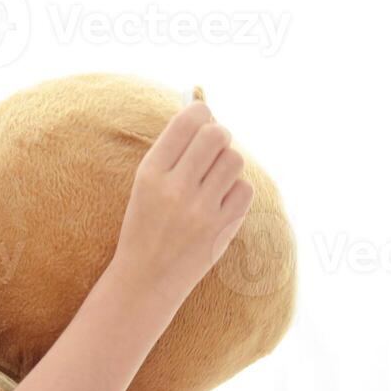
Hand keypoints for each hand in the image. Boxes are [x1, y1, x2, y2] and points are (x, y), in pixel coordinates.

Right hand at [111, 92, 253, 306]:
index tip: (202, 117)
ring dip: (227, 163)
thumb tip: (206, 113)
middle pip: (216, 134)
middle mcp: (175, 190)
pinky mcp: (222, 229)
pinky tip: (220, 201)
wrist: (146, 279)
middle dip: (218, 135)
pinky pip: (244, 188)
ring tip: (213, 178)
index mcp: (150, 173)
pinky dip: (235, 190)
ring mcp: (200, 211)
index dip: (201, 111)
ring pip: (234, 159)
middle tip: (211, 149)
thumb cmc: (146, 224)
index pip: (187, 121)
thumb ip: (173, 151)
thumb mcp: (145, 185)